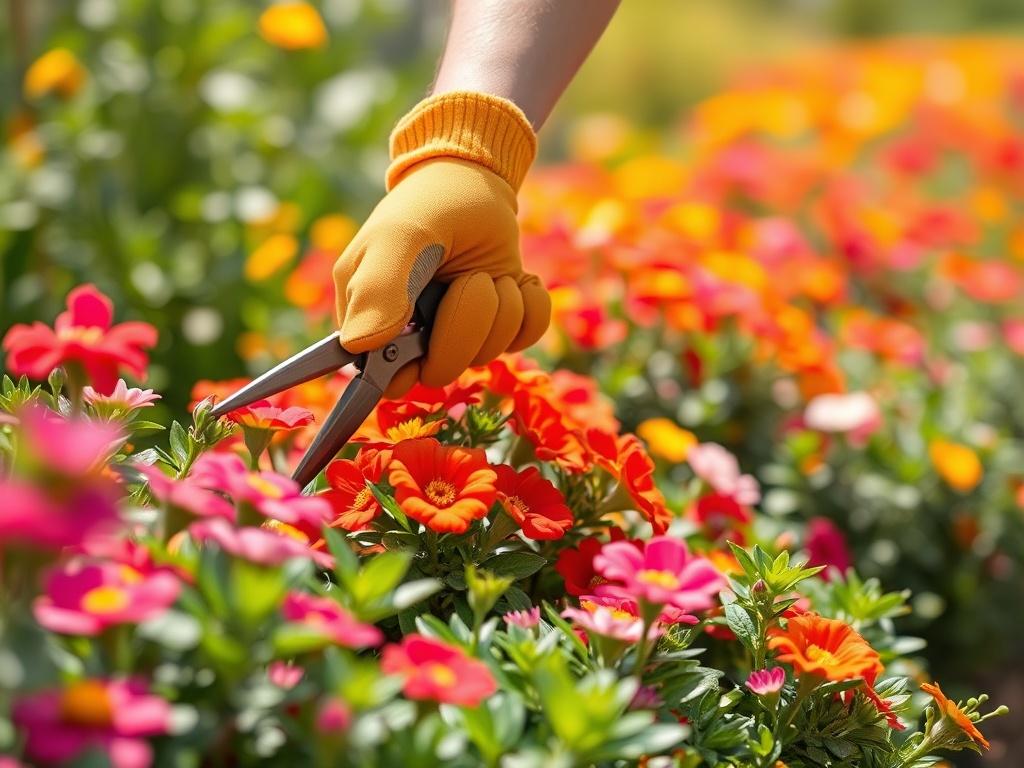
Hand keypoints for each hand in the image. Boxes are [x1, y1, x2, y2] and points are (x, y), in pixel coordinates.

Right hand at [332, 93, 549, 396]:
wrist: (477, 180)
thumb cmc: (427, 205)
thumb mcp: (399, 236)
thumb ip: (377, 288)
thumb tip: (361, 346)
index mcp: (370, 323)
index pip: (383, 380)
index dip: (407, 367)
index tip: (425, 332)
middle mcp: (412, 338)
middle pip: (443, 371)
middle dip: (465, 323)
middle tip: (467, 279)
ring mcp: (458, 335)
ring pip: (489, 354)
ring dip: (499, 306)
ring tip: (483, 270)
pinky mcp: (499, 327)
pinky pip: (526, 337)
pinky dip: (528, 304)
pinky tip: (513, 277)